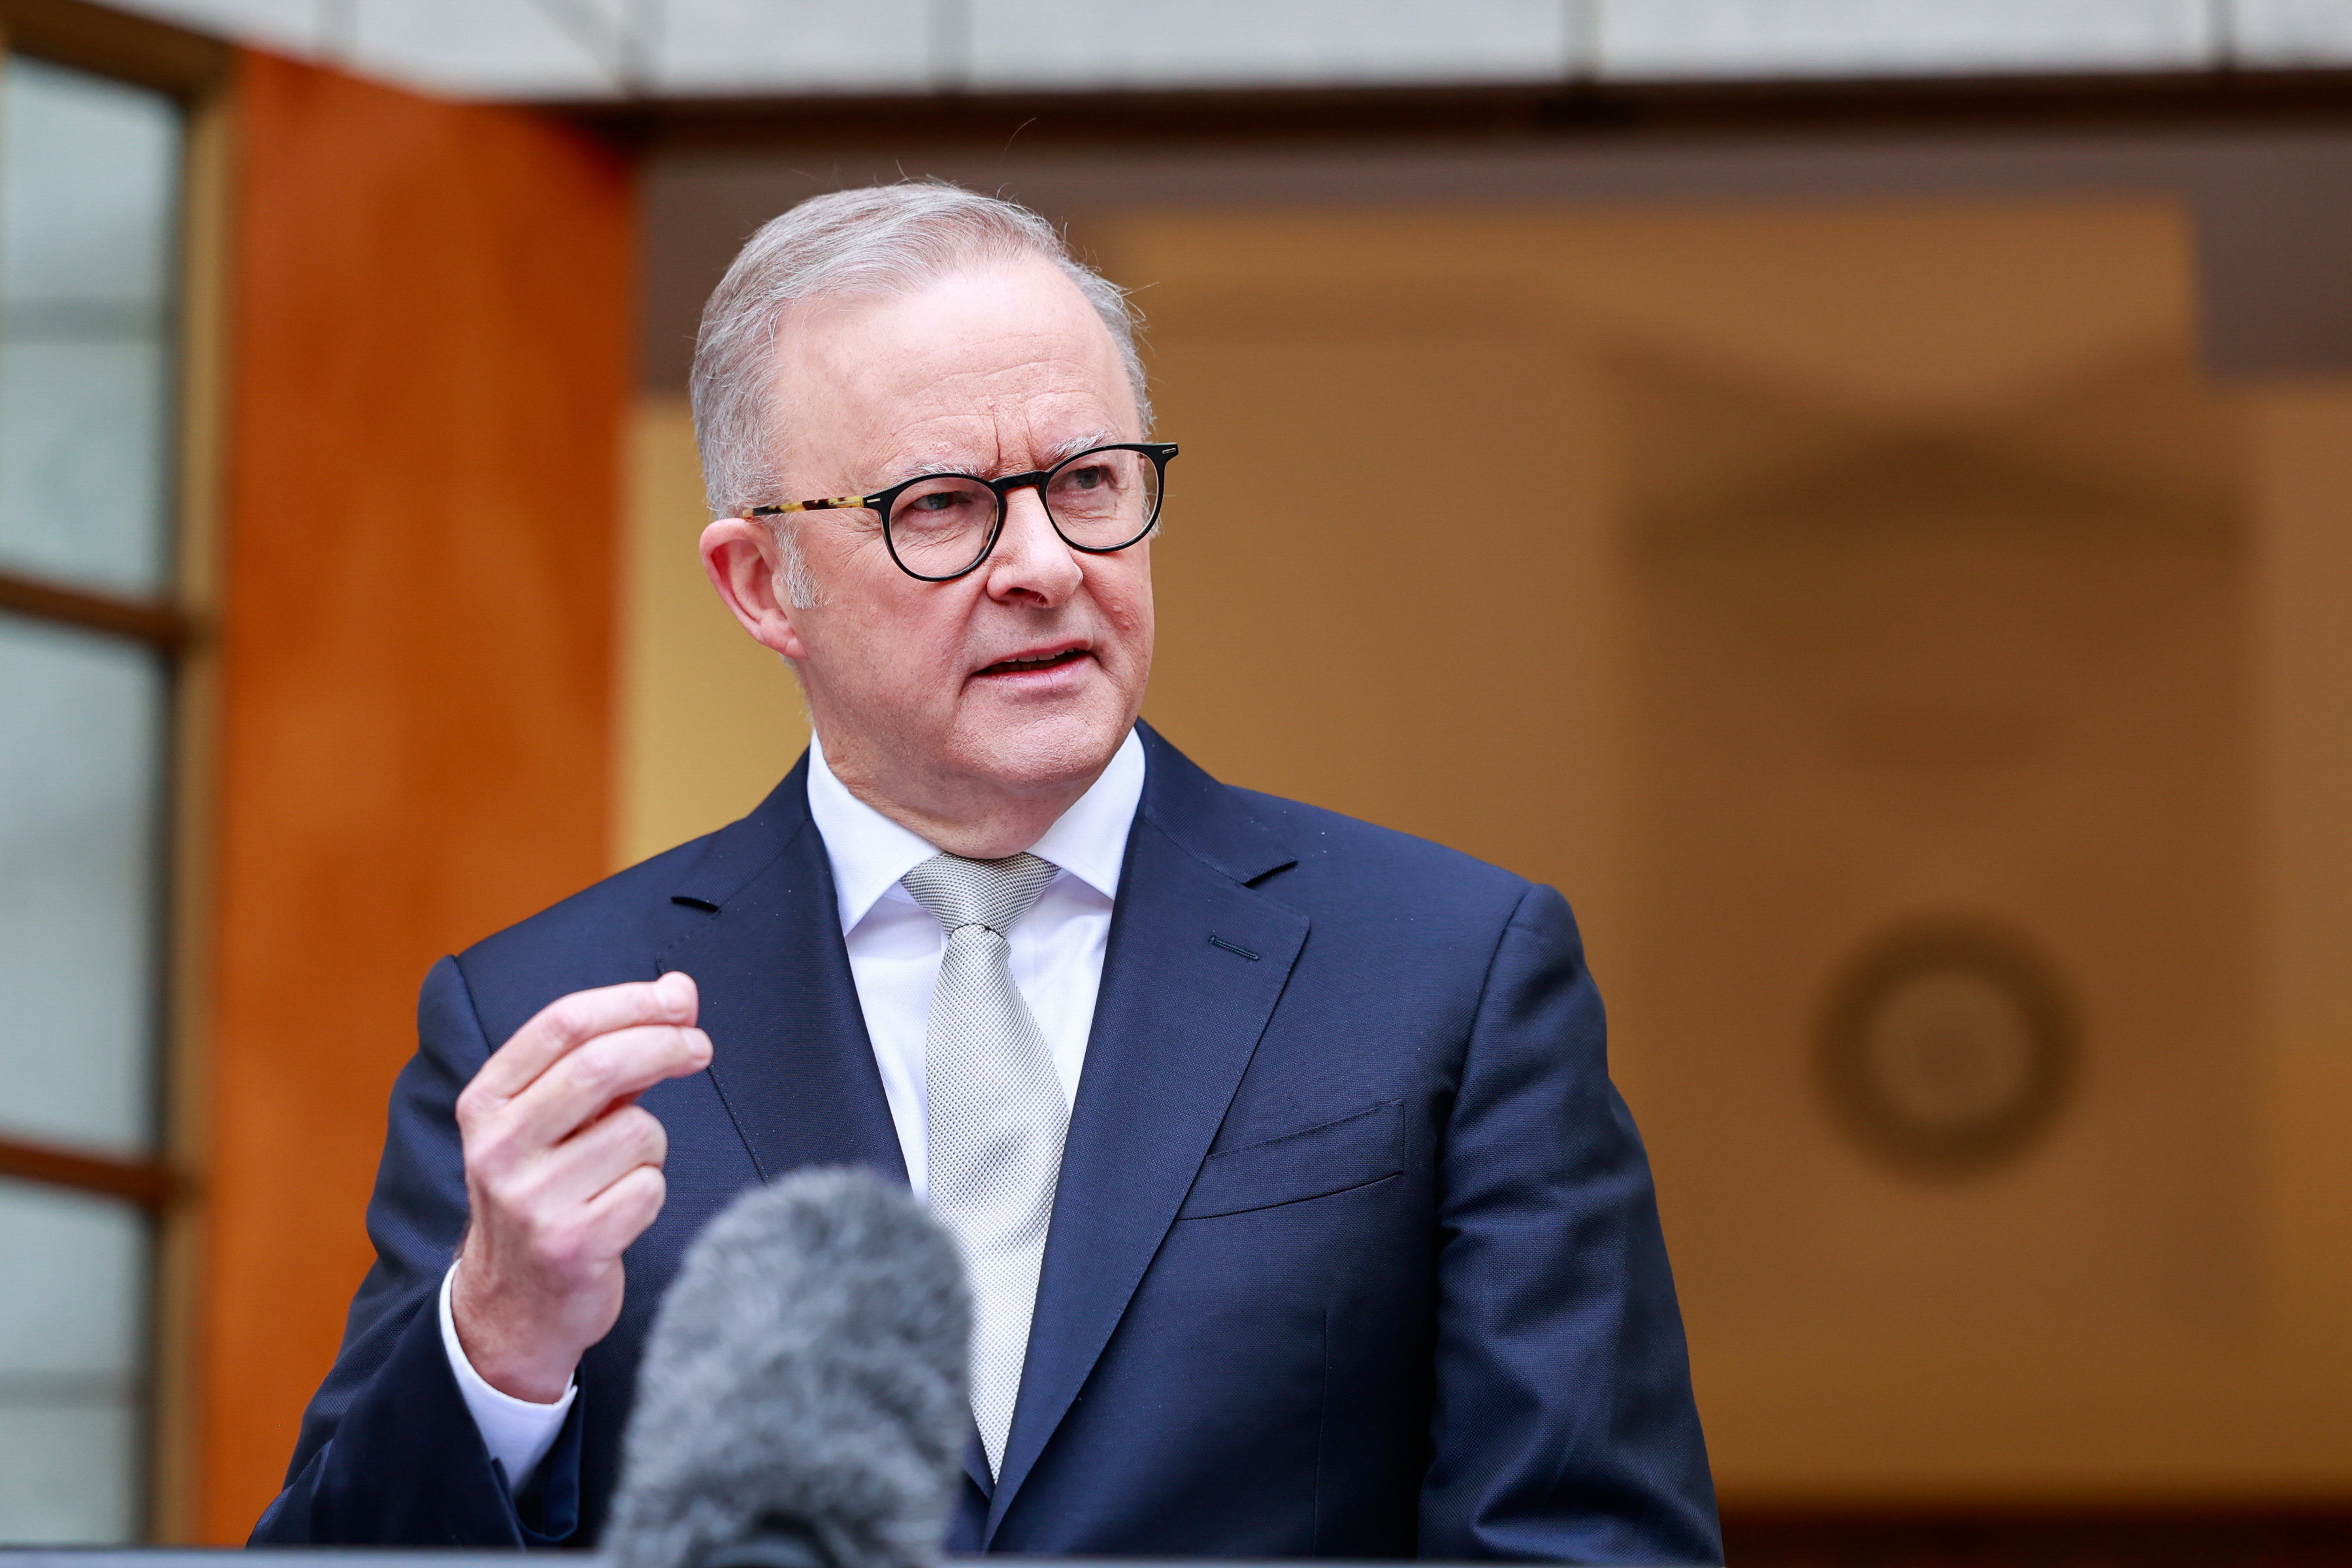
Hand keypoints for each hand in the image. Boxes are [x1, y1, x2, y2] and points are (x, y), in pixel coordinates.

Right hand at [451, 972, 710, 1401]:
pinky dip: (650, 1191)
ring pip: (638, 1131)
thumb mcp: (553, 1119)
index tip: (680, 1002)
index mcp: (486, 1103)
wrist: (511, 1305)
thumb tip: (679, 990)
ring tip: (620, 1172)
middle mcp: (497, 1148)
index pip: (562, 1024)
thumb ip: (611, 1054)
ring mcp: (530, 1200)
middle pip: (601, 1065)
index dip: (633, 1002)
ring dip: (652, 1144)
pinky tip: (618, 1213)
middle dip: (664, 1045)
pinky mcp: (570, 1245)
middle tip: (699, 1047)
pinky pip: (649, 1188)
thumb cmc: (545, 1191)